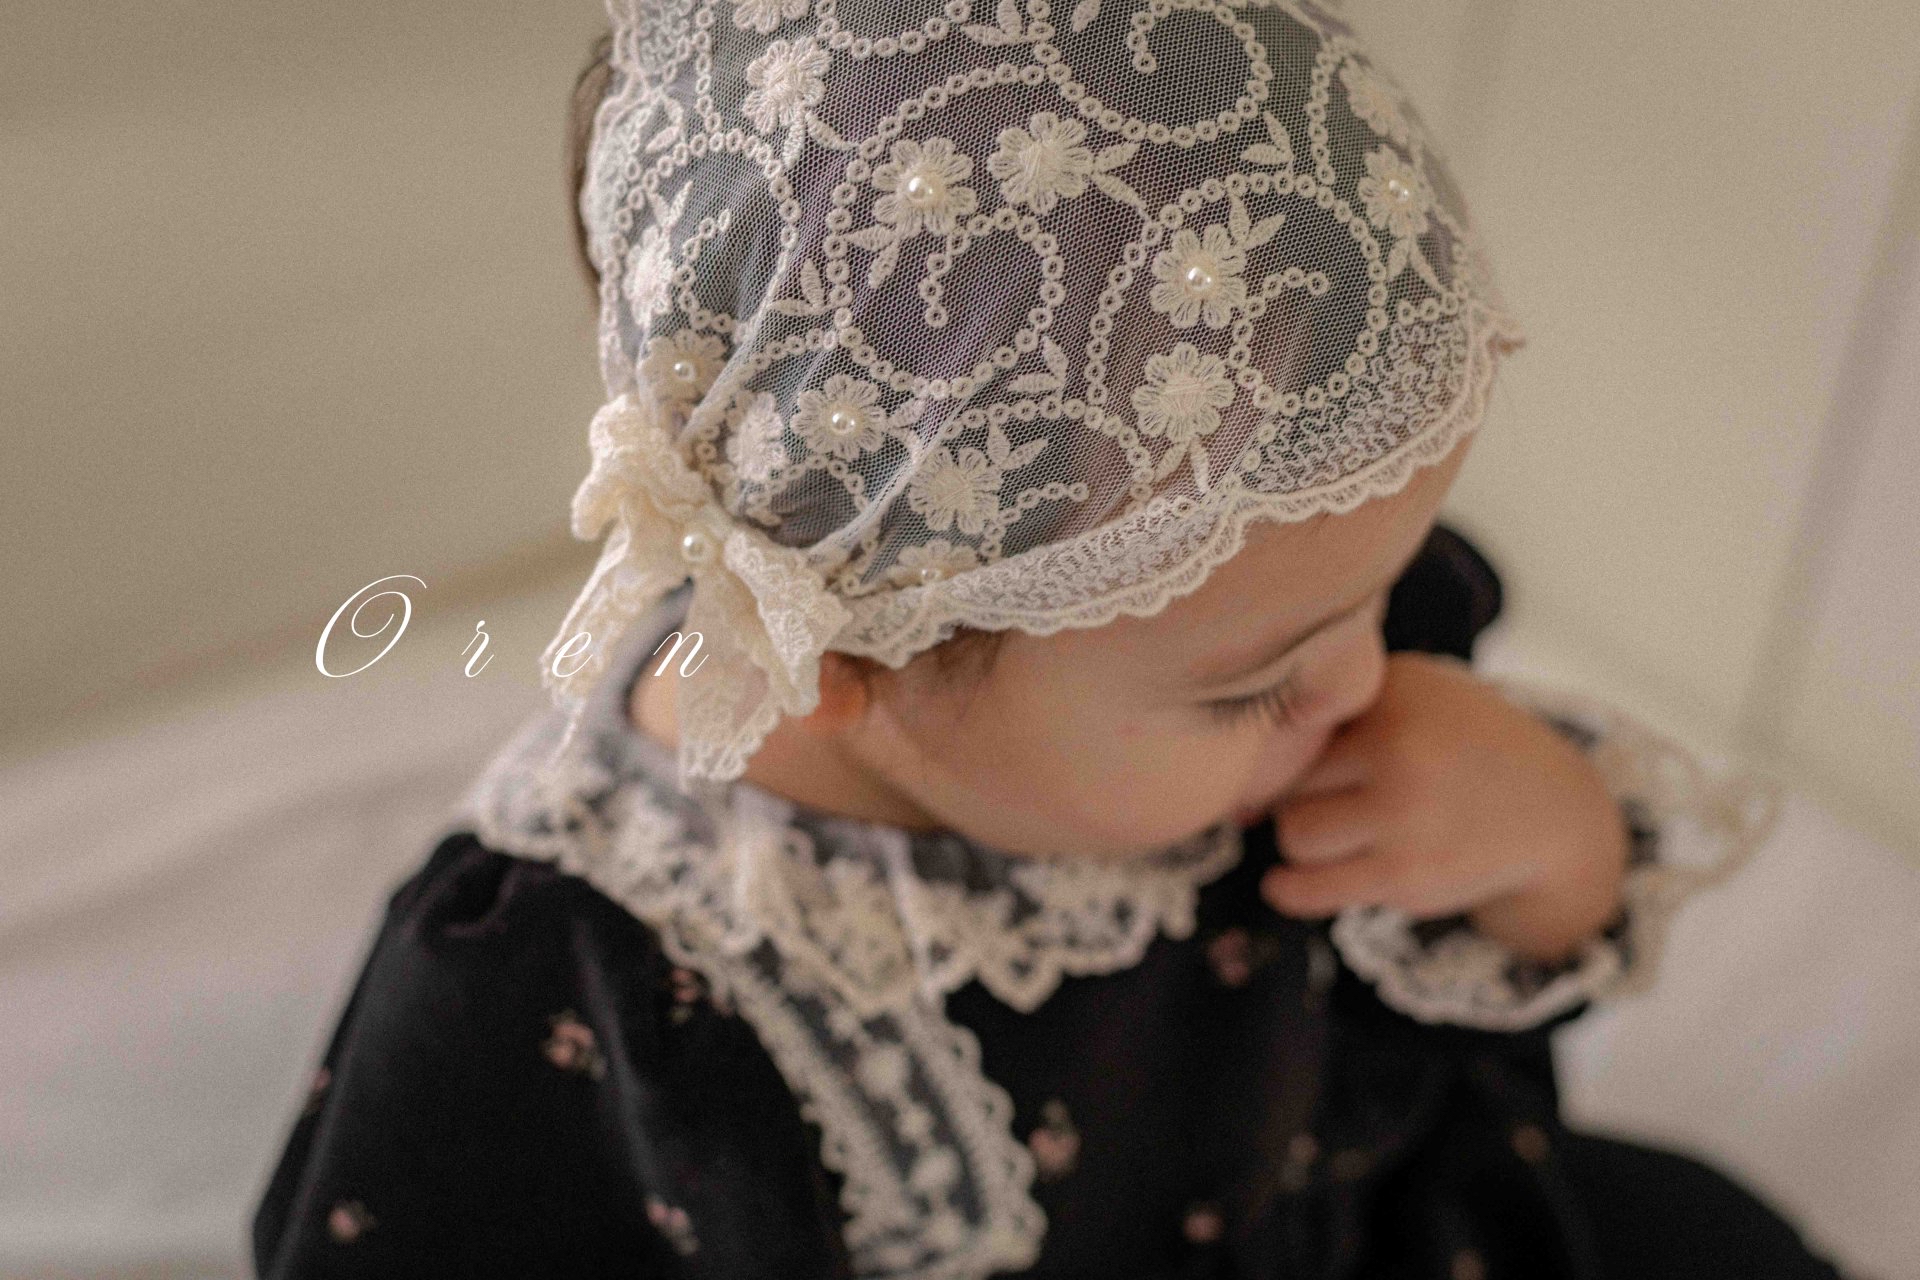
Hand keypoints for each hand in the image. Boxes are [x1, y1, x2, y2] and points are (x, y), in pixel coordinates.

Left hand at [1257, 652, 1629, 964]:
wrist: (1550, 812)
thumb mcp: (1413, 688)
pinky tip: (1281, 882)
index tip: (1285, 749)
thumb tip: (1237, 759)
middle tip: (1315, 792)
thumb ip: (1336, 697)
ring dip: (1297, 834)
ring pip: (1294, 832)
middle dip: (1288, 788)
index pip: (1293, 719)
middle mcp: (1403, 752)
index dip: (1284, 739)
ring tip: (1323, 826)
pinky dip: (1287, 888)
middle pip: (1285, 776)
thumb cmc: (1459, 741)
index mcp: (1397, 694)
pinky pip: (1312, 888)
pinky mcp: (1406, 879)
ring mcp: (1406, 819)